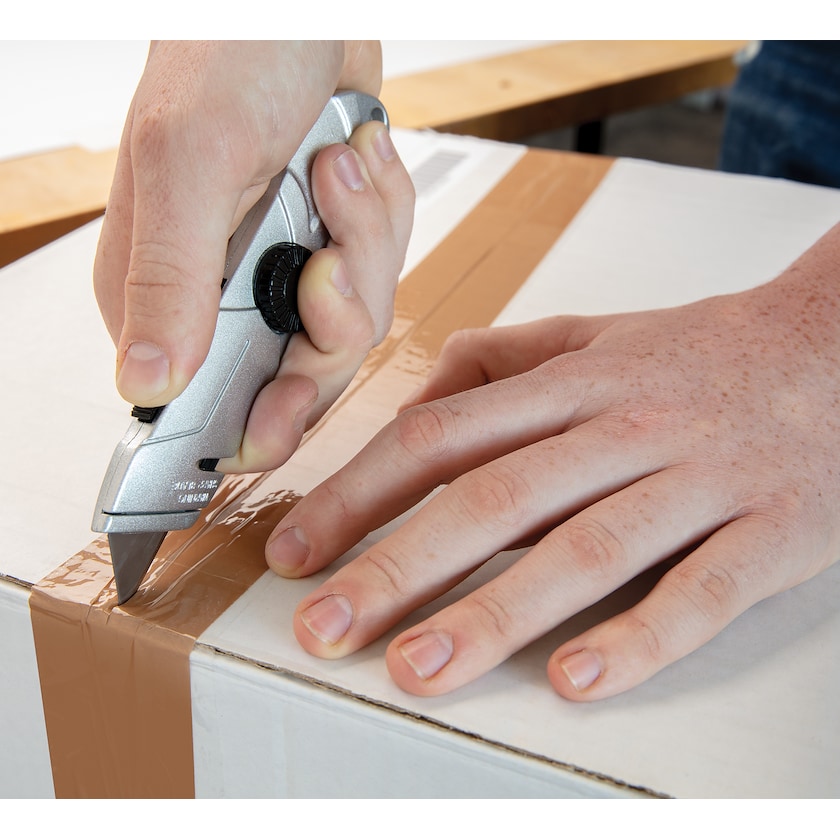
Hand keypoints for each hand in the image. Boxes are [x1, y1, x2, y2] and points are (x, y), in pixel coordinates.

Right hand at [94, 40, 413, 472]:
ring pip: (354, 319)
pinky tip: (357, 161)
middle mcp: (226, 290)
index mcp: (169, 289)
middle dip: (333, 319)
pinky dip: (382, 216)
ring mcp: (285, 268)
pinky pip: (381, 268)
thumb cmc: (228, 53)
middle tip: (329, 260)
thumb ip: (170, 280)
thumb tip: (148, 382)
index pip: (209, 402)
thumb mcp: (190, 163)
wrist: (299, 5)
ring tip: (338, 170)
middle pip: (302, 372)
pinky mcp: (331, 242)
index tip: (285, 411)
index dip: (257, 420)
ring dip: (362, 245)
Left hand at [265, 222, 839, 700]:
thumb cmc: (700, 352)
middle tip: (325, 627)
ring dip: (496, 614)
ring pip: (586, 550)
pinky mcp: (769, 532)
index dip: (359, 493)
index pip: (441, 436)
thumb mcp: (594, 334)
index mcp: (573, 385)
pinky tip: (575, 679)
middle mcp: (624, 429)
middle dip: (399, 567)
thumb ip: (502, 359)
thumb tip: (424, 392)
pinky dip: (638, 637)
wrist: (837, 346)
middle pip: (495, 498)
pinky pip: (699, 592)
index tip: (299, 548)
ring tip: (419, 668)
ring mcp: (698, 481)